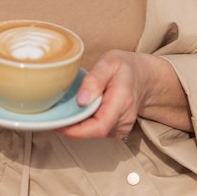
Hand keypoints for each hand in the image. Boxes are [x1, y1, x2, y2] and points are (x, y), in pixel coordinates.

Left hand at [58, 50, 191, 138]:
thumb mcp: (109, 62)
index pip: (99, 126)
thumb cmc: (125, 67)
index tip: (59, 124)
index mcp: (122, 101)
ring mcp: (121, 127)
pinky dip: (84, 124)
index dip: (76, 130)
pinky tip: (79, 111)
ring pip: (93, 133)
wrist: (142, 76)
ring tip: (67, 109)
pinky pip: (96, 131)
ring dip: (77, 125)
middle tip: (54, 114)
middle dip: (72, 126)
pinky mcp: (116, 129)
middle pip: (93, 131)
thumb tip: (81, 100)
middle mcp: (124, 119)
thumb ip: (95, 79)